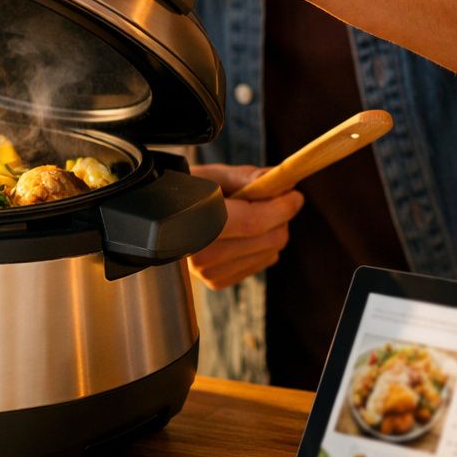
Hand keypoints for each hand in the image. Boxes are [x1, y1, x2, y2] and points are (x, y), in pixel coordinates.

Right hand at [188, 163, 303, 289]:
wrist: (161, 217)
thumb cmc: (187, 190)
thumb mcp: (211, 175)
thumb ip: (246, 176)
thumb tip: (278, 177)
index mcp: (194, 223)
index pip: (252, 222)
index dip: (281, 208)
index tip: (294, 195)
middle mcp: (199, 254)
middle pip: (267, 240)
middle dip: (280, 217)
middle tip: (273, 199)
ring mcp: (208, 272)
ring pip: (269, 253)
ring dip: (272, 231)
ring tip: (250, 215)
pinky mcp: (216, 282)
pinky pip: (261, 263)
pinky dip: (262, 247)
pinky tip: (243, 234)